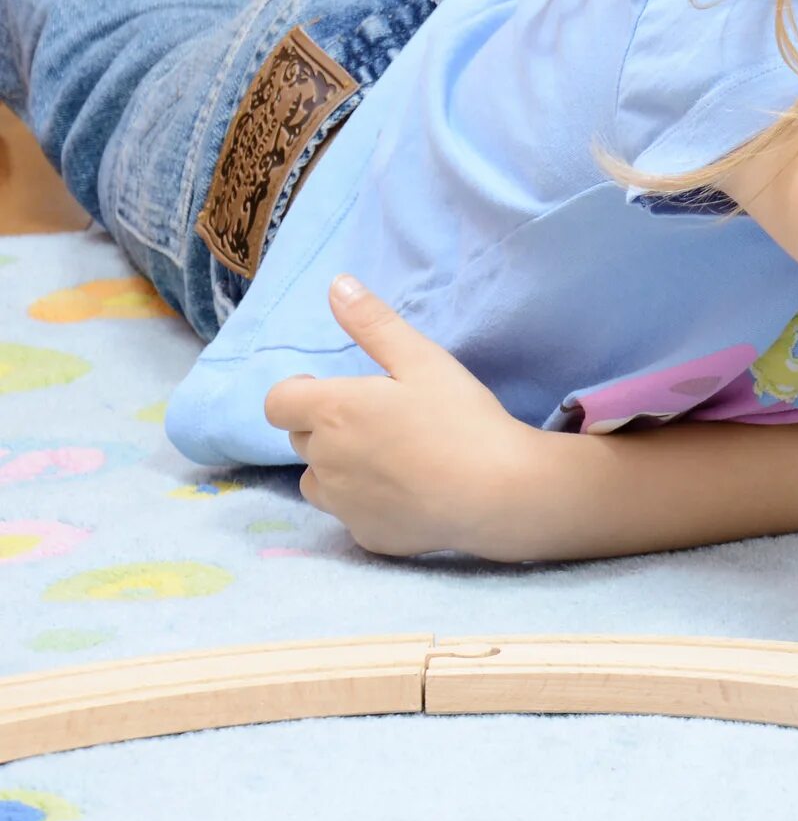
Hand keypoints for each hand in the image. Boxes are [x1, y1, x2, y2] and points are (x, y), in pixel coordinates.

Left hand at [262, 276, 549, 559]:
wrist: (497, 491)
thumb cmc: (461, 417)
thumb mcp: (423, 359)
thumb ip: (374, 323)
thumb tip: (336, 285)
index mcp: (332, 411)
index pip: (277, 402)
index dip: (300, 393)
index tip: (337, 391)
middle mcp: (324, 460)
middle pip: (300, 439)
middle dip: (326, 426)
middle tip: (381, 420)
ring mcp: (341, 504)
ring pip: (319, 480)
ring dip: (339, 467)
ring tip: (391, 460)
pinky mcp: (363, 535)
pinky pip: (349, 513)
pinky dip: (367, 502)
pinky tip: (408, 494)